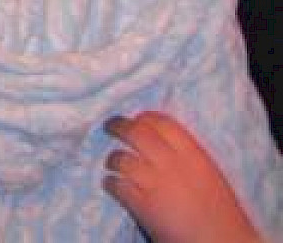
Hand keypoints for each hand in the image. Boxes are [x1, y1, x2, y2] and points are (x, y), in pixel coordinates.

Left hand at [104, 111, 262, 242]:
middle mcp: (173, 164)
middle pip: (136, 133)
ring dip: (113, 160)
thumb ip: (188, 157)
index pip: (162, 122)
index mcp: (194, 155)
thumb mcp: (210, 176)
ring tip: (112, 165)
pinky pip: (117, 185)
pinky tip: (111, 185)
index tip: (136, 119)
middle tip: (110, 127)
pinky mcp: (143, 205)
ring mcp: (156, 183)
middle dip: (118, 127)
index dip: (144, 118)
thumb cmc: (222, 214)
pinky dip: (111, 183)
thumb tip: (162, 144)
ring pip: (121, 158)